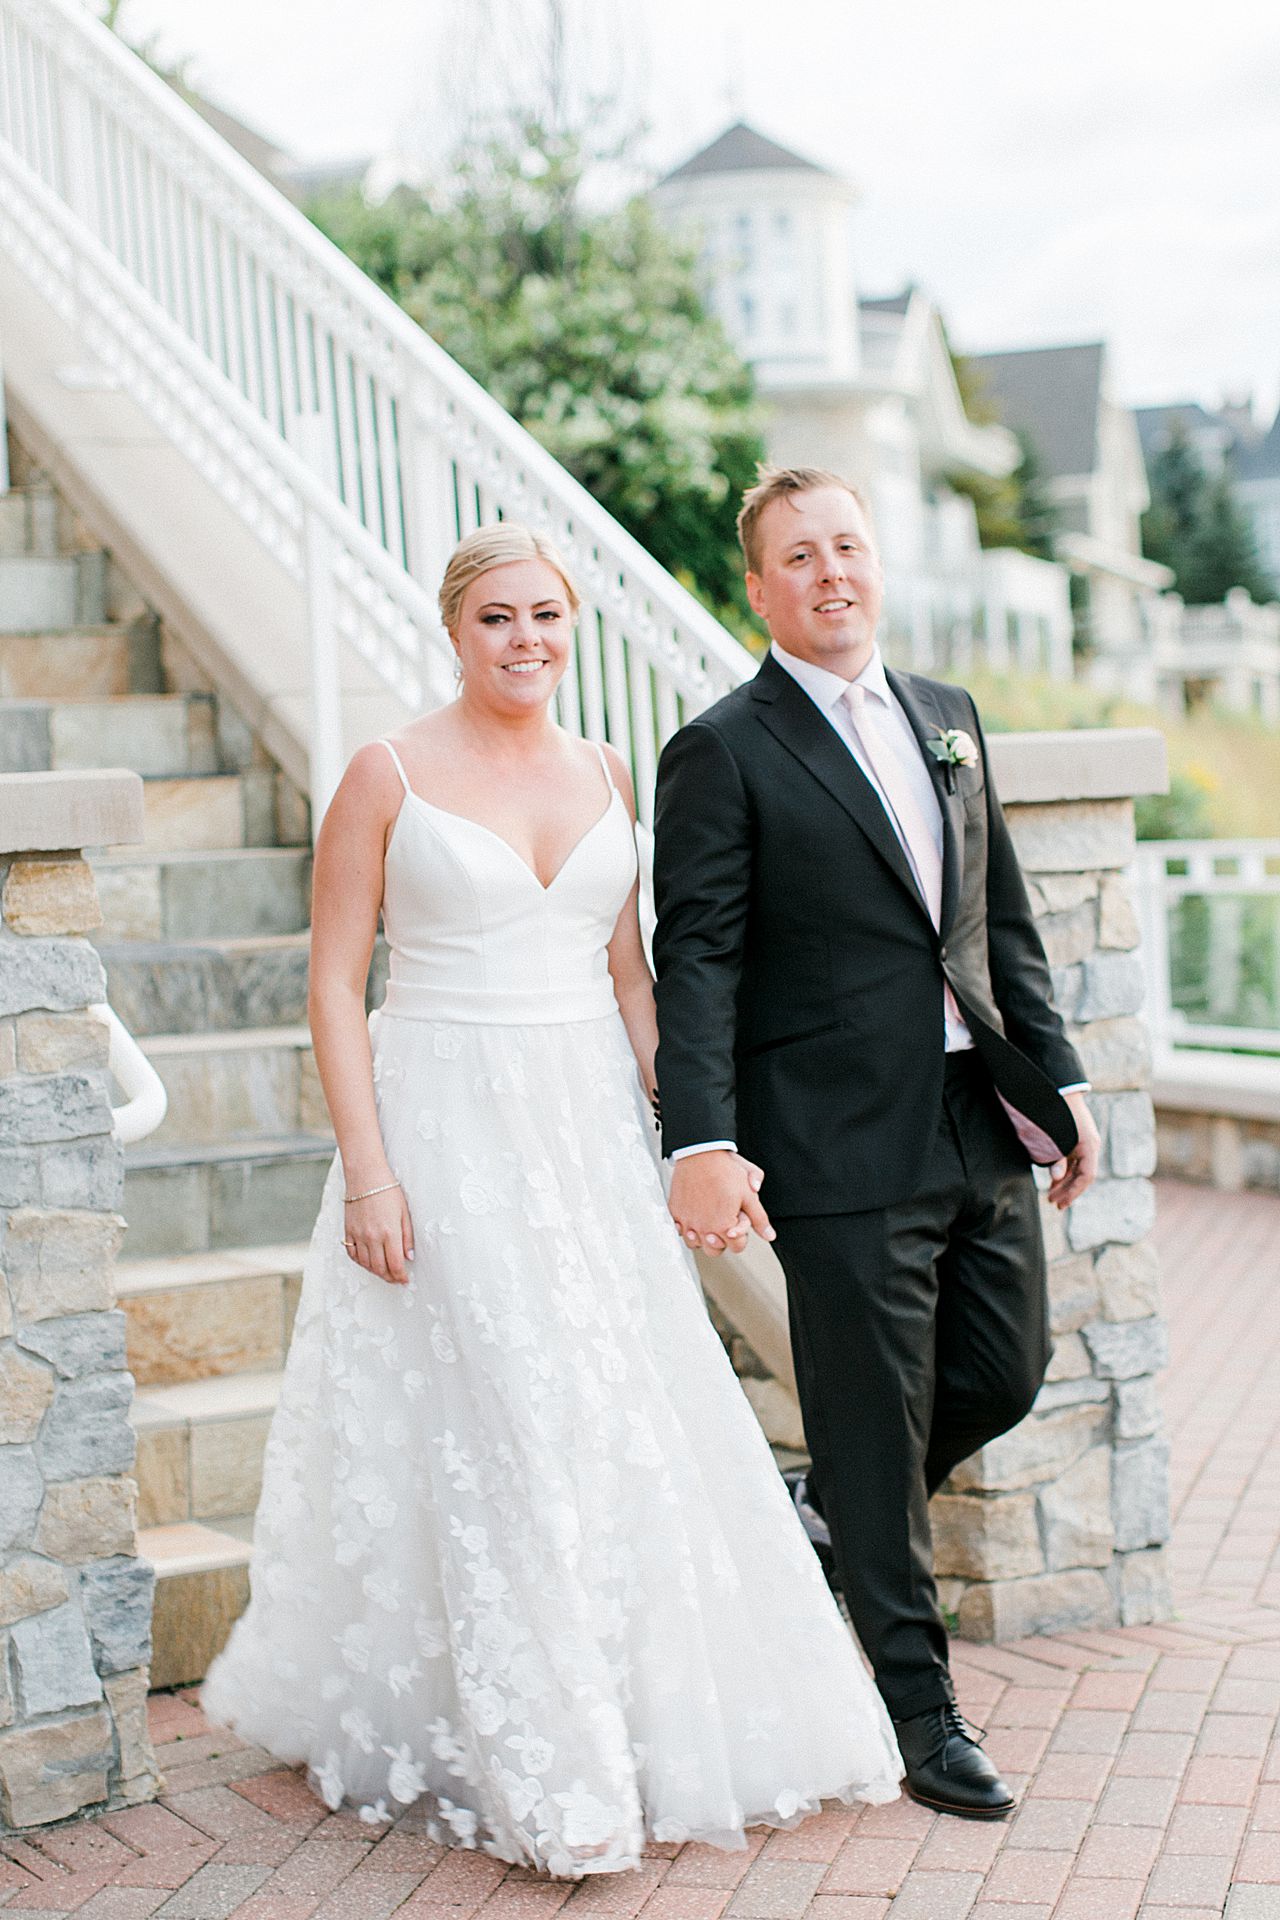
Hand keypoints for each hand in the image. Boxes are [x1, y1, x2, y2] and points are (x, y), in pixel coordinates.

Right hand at [342, 1185, 415, 1282]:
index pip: (395, 1264)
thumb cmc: (388, 1191)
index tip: (405, 1280)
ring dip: (376, 1271)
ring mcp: (358, 1235)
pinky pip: (352, 1254)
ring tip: (385, 1272)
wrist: (365, 1176)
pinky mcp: (348, 1232)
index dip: (401, 1277)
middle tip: (396, 1279)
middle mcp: (372, 1237)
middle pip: (380, 1268)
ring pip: (366, 1264)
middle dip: (389, 1277)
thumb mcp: (404, 1212)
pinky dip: (361, 1262)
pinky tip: (368, 1262)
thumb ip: (407, 1237)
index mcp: (389, 1233)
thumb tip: (409, 1257)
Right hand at [669, 1151, 773, 1255]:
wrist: (700, 1152)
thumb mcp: (749, 1194)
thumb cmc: (725, 1170)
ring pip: (695, 1244)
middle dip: (722, 1240)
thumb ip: (759, 1219)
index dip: (740, 1234)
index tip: (737, 1219)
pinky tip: (694, 1215)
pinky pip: (679, 1231)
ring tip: (708, 1219)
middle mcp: (704, 1229)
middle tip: (723, 1221)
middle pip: (715, 1251)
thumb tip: (769, 1235)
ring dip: (702, 1236)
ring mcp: (687, 1222)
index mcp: (724, 1227)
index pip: (737, 1247)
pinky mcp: (675, 1213)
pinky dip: (686, 1227)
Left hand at [1046, 1091, 1101, 1209]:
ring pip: (1077, 1169)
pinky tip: (1054, 1180)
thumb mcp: (1056, 1136)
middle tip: (1052, 1202)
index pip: (1086, 1176)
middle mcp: (1090, 1146)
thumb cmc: (1058, 1112)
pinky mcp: (1077, 1139)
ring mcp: (1084, 1142)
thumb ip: (1056, 1157)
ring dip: (1065, 1182)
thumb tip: (1056, 1177)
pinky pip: (1073, 1161)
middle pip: (1081, 1175)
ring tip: (1052, 1194)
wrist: (1061, 1088)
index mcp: (1090, 1145)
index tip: (1060, 1202)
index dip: (1073, 1192)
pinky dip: (1064, 1171)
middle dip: (1067, 1190)